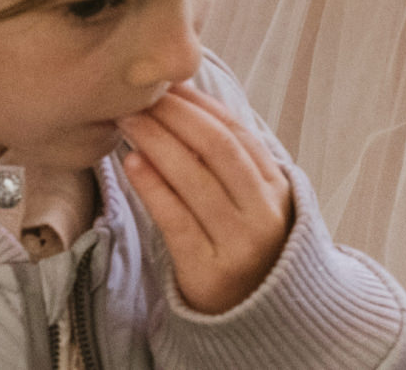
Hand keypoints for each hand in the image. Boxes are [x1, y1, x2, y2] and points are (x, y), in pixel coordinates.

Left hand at [120, 85, 294, 313]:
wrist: (250, 320)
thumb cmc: (239, 248)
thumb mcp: (251, 204)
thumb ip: (228, 163)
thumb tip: (180, 102)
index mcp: (277, 191)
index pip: (236, 134)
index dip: (199, 106)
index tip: (166, 85)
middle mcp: (264, 215)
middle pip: (216, 149)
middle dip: (175, 116)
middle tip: (139, 97)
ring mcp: (239, 245)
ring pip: (194, 180)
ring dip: (156, 142)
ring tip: (127, 121)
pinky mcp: (209, 271)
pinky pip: (176, 219)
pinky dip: (152, 186)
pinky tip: (131, 162)